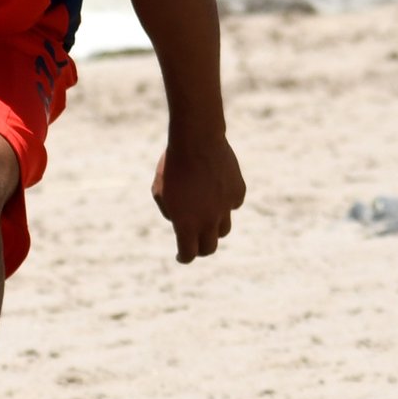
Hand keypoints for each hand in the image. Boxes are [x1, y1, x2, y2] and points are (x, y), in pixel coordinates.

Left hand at [152, 134, 244, 263]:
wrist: (196, 141)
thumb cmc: (172, 165)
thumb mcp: (160, 191)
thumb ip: (170, 211)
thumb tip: (180, 221)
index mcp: (186, 223)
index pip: (189, 253)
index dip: (184, 257)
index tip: (181, 256)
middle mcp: (208, 220)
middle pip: (209, 248)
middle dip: (201, 249)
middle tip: (196, 245)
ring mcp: (226, 207)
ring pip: (224, 230)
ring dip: (214, 229)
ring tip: (207, 222)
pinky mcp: (237, 192)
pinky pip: (233, 205)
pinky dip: (226, 204)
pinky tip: (218, 194)